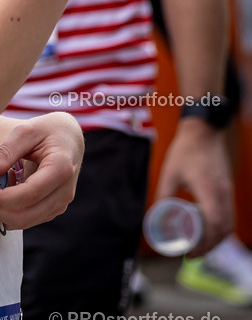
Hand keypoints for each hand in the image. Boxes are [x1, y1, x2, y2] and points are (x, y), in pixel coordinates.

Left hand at [0, 113, 83, 229]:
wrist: (70, 137)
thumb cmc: (49, 131)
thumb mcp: (26, 131)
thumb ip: (5, 152)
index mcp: (60, 168)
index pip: (28, 194)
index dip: (1, 199)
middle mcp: (64, 191)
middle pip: (28, 214)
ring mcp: (61, 202)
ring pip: (28, 220)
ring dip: (4, 211)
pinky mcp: (54, 207)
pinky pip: (30, 216)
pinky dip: (13, 210)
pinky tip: (4, 191)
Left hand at [155, 118, 233, 253]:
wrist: (203, 131)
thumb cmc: (185, 150)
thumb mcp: (169, 173)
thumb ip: (163, 196)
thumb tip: (155, 218)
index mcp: (208, 190)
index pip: (214, 225)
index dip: (204, 244)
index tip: (190, 252)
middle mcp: (222, 193)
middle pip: (224, 230)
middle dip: (209, 246)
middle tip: (192, 253)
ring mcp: (227, 191)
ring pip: (229, 224)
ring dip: (216, 238)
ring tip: (199, 244)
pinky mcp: (227, 188)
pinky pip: (229, 214)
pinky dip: (220, 227)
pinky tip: (207, 227)